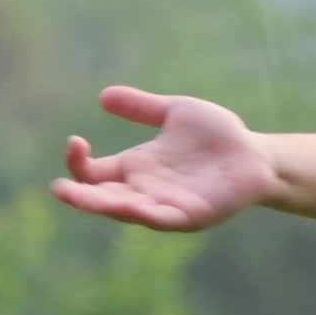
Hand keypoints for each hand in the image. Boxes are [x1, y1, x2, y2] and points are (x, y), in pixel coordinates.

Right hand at [49, 85, 275, 231]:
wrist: (256, 154)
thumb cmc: (217, 135)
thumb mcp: (175, 113)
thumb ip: (142, 107)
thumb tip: (103, 95)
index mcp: (135, 168)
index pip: (94, 173)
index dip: (79, 162)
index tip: (76, 141)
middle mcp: (144, 190)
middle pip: (102, 198)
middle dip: (81, 196)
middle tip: (59, 189)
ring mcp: (165, 206)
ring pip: (127, 211)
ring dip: (105, 206)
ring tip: (83, 199)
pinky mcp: (190, 216)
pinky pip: (163, 219)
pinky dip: (146, 214)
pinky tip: (132, 207)